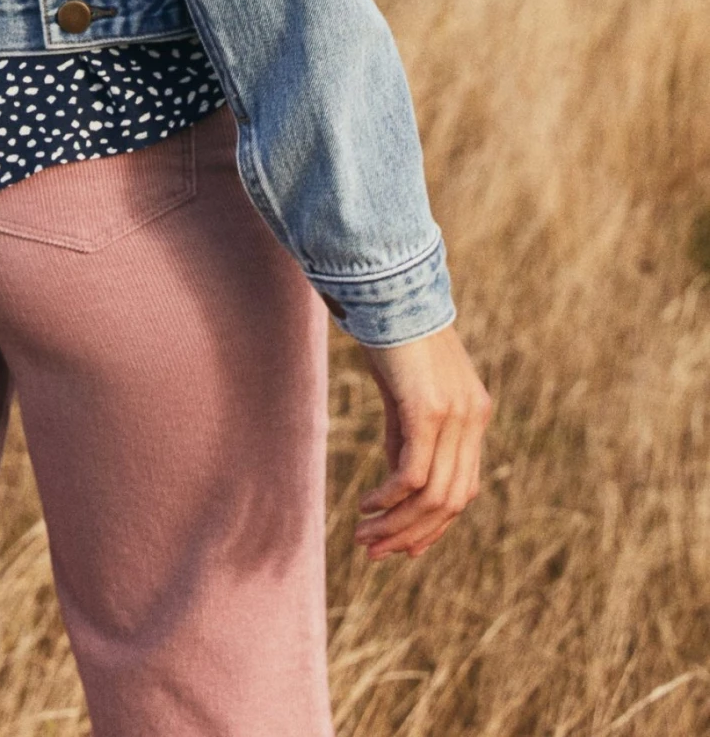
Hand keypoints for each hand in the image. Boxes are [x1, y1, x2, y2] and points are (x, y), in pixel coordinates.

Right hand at [353, 324, 490, 560]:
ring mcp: (454, 415)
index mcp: (474, 414)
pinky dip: (389, 498)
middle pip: (451, 501)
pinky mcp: (428, 409)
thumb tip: (399, 483)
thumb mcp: (405, 390)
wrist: (388, 284)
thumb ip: (408, 433)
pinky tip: (365, 505)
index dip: (433, 526)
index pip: (463, 489)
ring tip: (364, 538)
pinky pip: (413, 474)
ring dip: (397, 525)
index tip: (401, 547)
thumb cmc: (392, 331)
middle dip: (412, 535)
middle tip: (374, 553)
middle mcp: (472, 418)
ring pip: (432, 496)